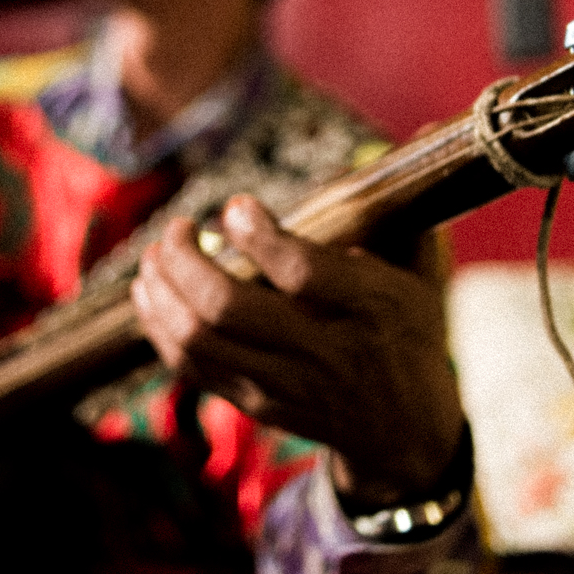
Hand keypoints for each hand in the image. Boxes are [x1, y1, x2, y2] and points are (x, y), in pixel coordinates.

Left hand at [131, 194, 463, 508]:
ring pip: (198, 341)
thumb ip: (397, 212)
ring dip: (162, 292)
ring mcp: (285, 385)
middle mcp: (326, 353)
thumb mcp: (420, 272)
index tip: (235, 205)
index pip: (303, 274)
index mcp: (372, 309)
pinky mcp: (256, 405)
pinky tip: (153, 292)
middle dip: (185, 260)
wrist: (406, 430)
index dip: (259, 235)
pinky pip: (190, 367)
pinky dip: (160, 326)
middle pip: (229, 309)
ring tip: (156, 256)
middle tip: (178, 228)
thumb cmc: (408, 331)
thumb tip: (402, 143)